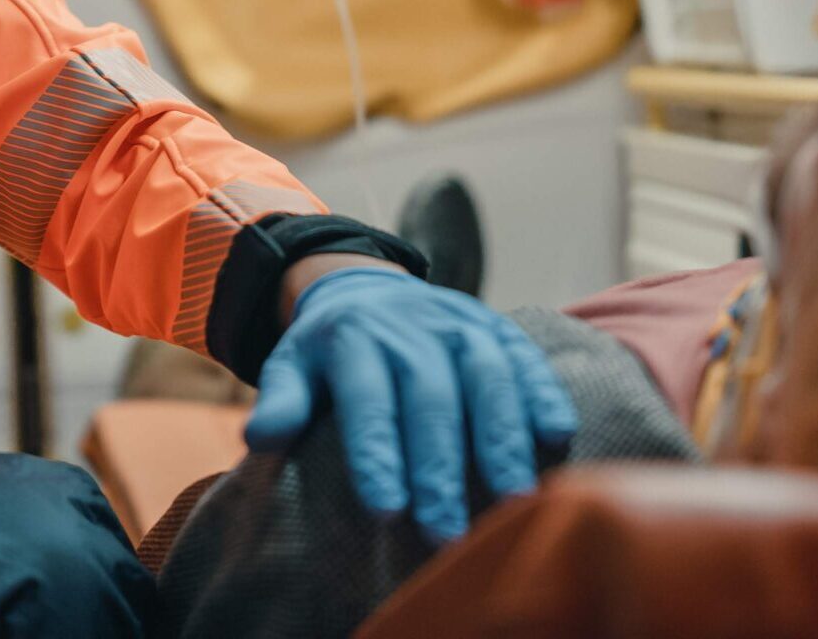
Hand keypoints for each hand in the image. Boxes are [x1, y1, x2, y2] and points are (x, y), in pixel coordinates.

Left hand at [246, 267, 577, 543]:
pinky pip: (526, 358)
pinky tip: (558, 439)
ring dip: (502, 437)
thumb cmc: (330, 349)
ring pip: (486, 376)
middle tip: (447, 531)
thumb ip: (282, 398)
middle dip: (440, 465)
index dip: (377, 453)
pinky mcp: (498, 327)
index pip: (366, 399)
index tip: (385, 509)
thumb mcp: (293, 362)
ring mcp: (459, 323)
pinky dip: (544, 394)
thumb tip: (259, 438)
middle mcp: (411, 327)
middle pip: (430, 396)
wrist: (369, 287)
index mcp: (354, 338)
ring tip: (513, 499)